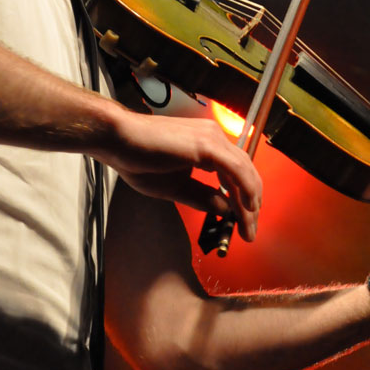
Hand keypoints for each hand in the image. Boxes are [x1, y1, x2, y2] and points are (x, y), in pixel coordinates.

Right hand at [92, 110, 262, 240]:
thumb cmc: (139, 159)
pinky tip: (247, 208)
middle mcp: (214, 137)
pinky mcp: (207, 144)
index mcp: (207, 144)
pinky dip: (245, 190)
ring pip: (244, 172)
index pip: (236, 172)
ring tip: (248, 227)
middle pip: (245, 173)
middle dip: (251, 205)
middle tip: (249, 231)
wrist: (119, 139)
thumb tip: (226, 210)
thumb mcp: (176, 187)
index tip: (243, 223)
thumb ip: (202, 197)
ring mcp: (212, 138)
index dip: (243, 199)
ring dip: (249, 203)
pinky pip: (236, 169)